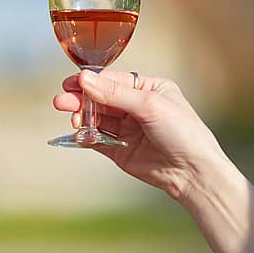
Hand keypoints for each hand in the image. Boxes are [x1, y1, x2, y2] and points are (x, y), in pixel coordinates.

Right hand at [53, 70, 229, 200]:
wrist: (193, 172)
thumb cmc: (183, 133)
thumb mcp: (150, 105)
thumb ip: (115, 94)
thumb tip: (86, 80)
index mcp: (149, 89)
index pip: (113, 81)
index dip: (91, 82)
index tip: (72, 83)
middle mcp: (137, 107)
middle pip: (101, 99)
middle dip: (81, 99)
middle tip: (61, 101)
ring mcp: (128, 129)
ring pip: (97, 119)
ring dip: (82, 118)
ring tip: (72, 119)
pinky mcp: (121, 150)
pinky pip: (98, 140)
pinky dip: (86, 137)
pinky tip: (78, 134)